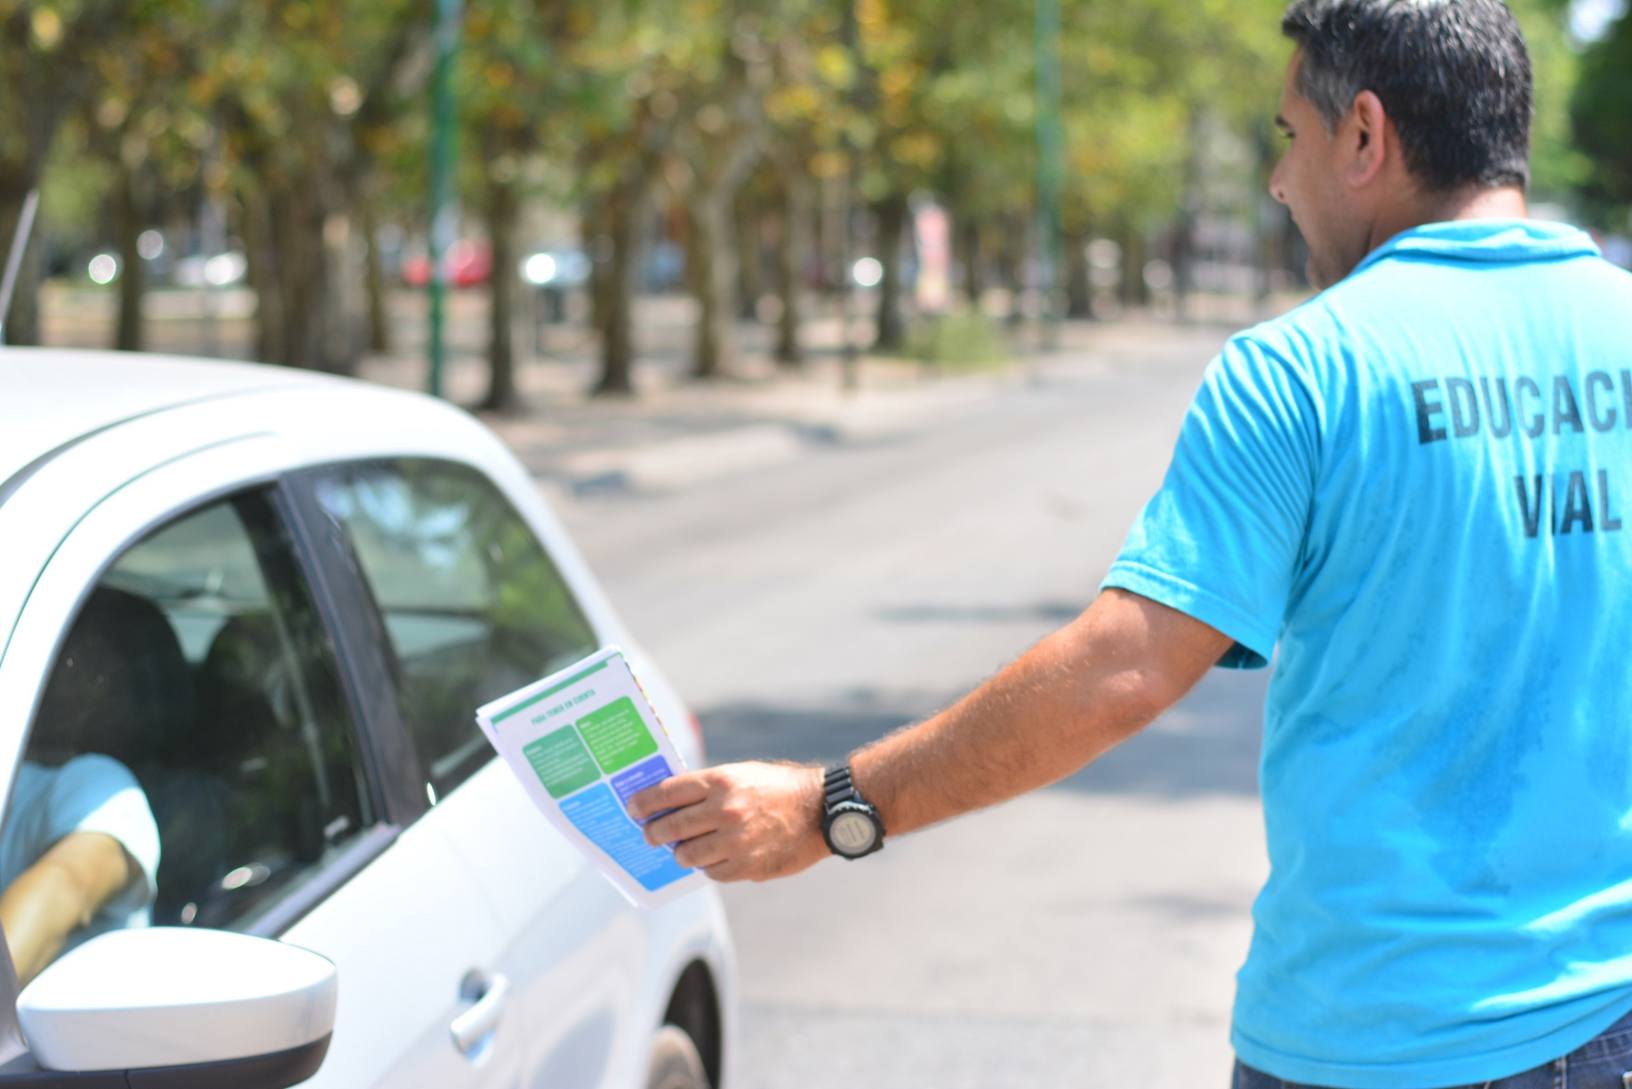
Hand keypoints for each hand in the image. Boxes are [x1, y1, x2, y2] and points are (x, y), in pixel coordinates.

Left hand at [628, 762, 828, 881]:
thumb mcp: (741, 774)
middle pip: (669, 828)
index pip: (666, 793)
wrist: (821, 811)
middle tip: (650, 834)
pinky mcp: (747, 867)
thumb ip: (707, 788)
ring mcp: (735, 842)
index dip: (642, 803)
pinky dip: (709, 865)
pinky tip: (715, 856)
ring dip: (681, 852)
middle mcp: (724, 811)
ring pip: (686, 855)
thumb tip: (668, 804)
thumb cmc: (778, 787)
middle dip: (653, 832)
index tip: (633, 808)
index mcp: (720, 782)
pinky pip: (711, 872)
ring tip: (684, 848)